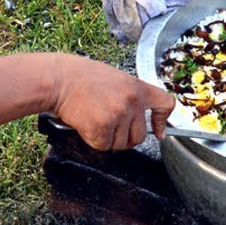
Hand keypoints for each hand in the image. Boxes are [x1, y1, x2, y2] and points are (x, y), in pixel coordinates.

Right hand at [48, 54, 174, 150]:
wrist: (60, 80)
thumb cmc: (82, 78)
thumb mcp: (116, 80)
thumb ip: (130, 96)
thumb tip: (137, 118)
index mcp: (138, 88)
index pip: (165, 104)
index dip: (162, 121)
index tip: (158, 132)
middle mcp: (132, 101)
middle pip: (139, 136)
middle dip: (125, 137)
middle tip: (108, 125)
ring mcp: (118, 115)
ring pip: (121, 144)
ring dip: (108, 138)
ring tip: (94, 119)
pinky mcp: (102, 128)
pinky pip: (103, 146)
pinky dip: (94, 140)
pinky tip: (86, 124)